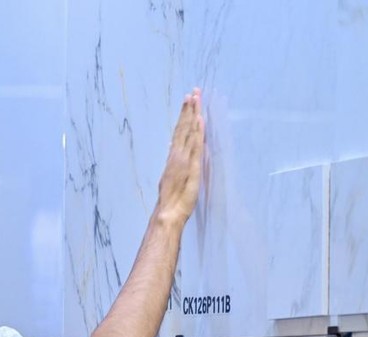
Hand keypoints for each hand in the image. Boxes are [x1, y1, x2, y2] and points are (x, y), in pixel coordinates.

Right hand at [156, 88, 205, 224]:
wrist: (168, 214)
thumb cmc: (171, 203)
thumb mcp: (173, 180)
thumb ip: (175, 164)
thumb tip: (174, 148)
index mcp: (174, 159)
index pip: (180, 134)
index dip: (185, 118)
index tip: (189, 103)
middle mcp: (177, 156)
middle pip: (183, 128)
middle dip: (188, 109)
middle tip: (193, 91)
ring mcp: (181, 160)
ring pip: (188, 132)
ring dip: (192, 114)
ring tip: (195, 97)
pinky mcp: (187, 166)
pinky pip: (194, 144)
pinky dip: (196, 131)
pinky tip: (199, 119)